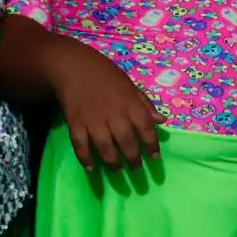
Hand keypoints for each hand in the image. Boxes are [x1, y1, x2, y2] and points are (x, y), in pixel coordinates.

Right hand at [51, 43, 166, 170]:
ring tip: (117, 169)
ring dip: (112, 162)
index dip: (152, 144)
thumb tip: (162, 120)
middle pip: (126, 141)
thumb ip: (145, 104)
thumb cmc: (106, 75)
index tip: (153, 157)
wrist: (75, 67)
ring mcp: (93, 119)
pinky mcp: (75, 123)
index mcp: (130, 103)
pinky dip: (85, 158)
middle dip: (133, 158)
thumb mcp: (130, 86)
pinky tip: (91, 168)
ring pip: (104, 146)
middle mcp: (113, 113)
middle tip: (135, 168)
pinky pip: (80, 145)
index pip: (146, 127)